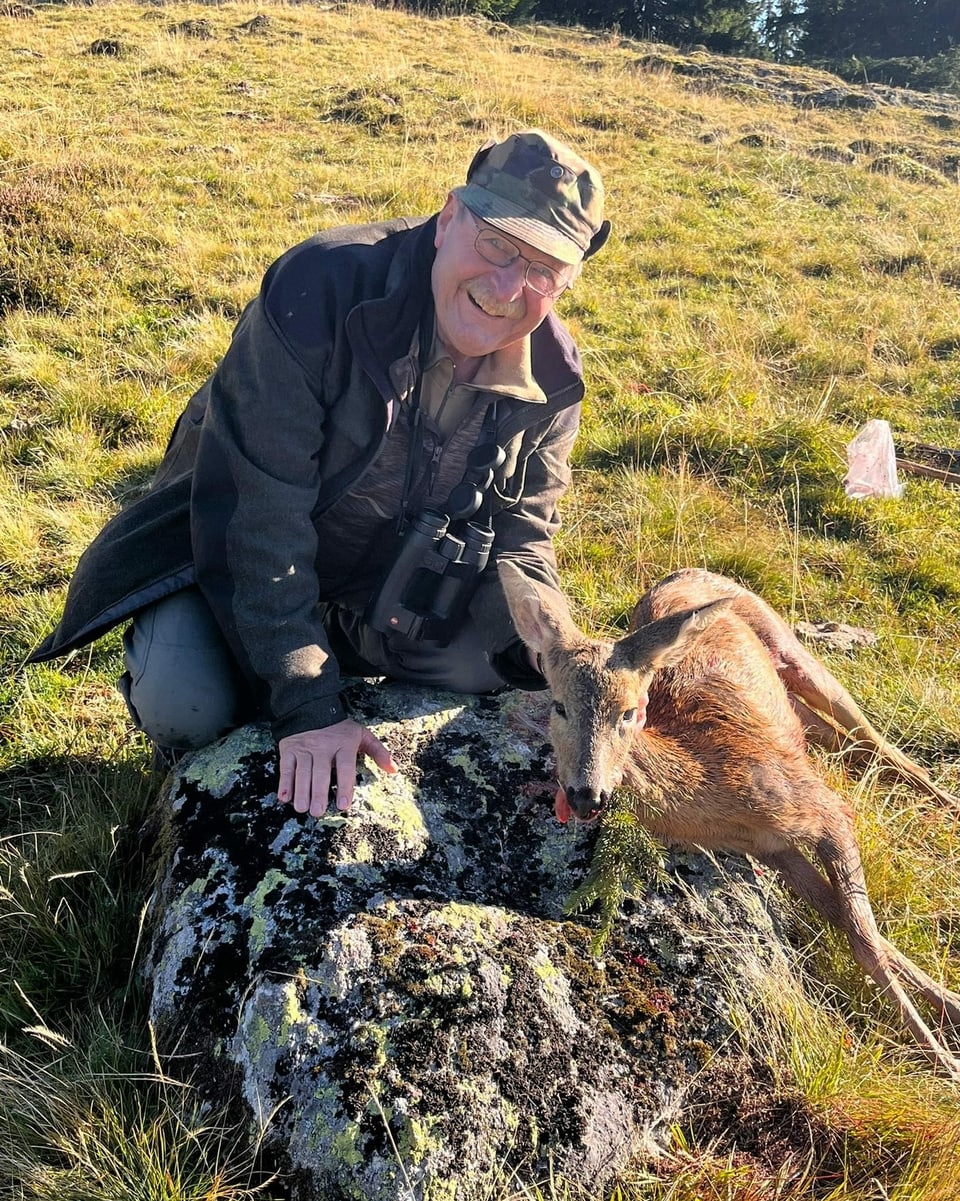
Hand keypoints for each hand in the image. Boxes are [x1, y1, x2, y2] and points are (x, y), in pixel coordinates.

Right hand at [277, 720, 396, 817]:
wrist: (311, 707)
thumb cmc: (340, 728)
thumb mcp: (361, 734)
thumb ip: (378, 752)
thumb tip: (393, 770)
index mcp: (343, 744)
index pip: (345, 766)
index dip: (345, 786)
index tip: (344, 804)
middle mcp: (323, 747)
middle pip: (321, 772)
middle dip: (318, 793)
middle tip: (318, 812)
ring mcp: (305, 748)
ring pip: (302, 772)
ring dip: (301, 791)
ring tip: (302, 808)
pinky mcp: (289, 749)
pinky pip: (286, 767)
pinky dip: (285, 782)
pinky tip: (285, 797)